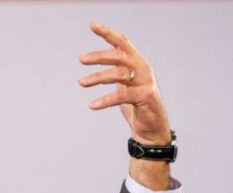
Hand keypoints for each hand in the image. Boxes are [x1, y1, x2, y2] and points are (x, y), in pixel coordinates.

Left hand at [78, 22, 170, 144]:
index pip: (122, 42)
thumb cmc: (136, 105)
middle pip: (119, 56)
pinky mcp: (145, 97)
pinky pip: (122, 96)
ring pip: (119, 74)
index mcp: (136, 62)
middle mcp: (142, 68)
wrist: (151, 128)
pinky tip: (92, 105)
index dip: (107, 32)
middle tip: (81, 59)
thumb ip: (116, 71)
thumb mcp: (125, 84)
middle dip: (99, 56)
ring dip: (98, 77)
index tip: (91, 24)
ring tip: (81, 82)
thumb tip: (98, 60)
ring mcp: (145, 82)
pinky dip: (105, 100)